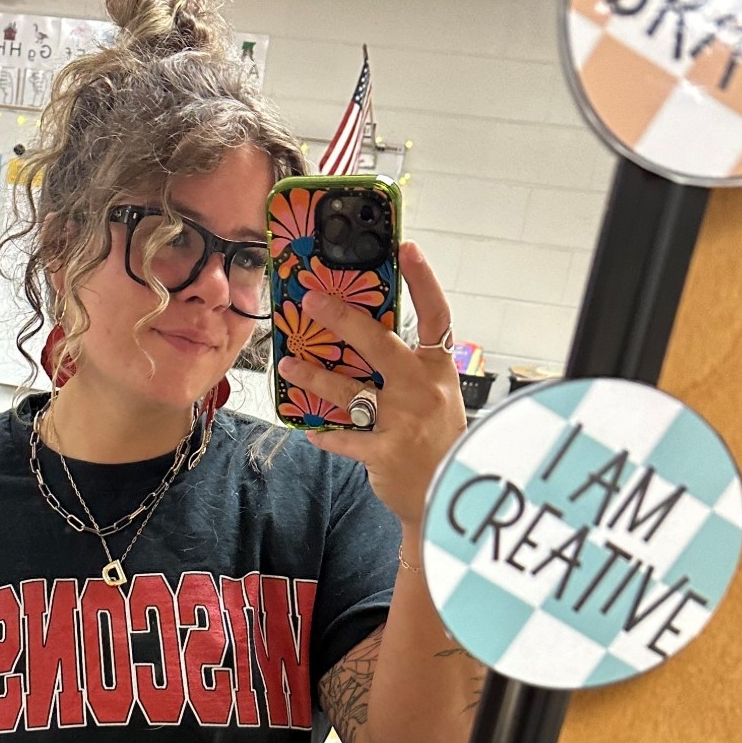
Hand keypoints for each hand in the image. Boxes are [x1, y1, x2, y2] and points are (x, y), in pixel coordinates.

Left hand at [278, 241, 465, 528]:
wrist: (452, 493)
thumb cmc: (439, 440)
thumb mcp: (437, 396)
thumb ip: (409, 370)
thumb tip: (367, 340)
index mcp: (438, 369)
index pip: (435, 315)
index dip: (423, 281)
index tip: (406, 248)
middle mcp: (422, 388)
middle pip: (378, 344)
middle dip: (342, 320)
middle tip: (312, 302)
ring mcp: (402, 420)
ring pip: (349, 391)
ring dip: (314, 377)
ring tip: (289, 364)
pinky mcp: (384, 452)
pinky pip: (343, 438)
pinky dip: (325, 435)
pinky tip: (309, 429)